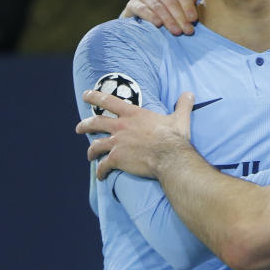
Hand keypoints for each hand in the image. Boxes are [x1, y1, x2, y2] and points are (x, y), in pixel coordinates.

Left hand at [77, 90, 195, 179]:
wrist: (170, 156)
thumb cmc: (174, 137)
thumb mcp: (180, 118)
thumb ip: (183, 105)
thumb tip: (190, 94)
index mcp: (133, 114)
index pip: (109, 101)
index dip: (95, 96)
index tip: (85, 95)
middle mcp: (121, 127)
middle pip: (95, 123)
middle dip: (84, 125)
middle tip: (79, 127)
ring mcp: (117, 143)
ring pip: (95, 145)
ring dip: (91, 150)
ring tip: (89, 154)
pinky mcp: (116, 159)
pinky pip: (103, 166)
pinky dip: (100, 171)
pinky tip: (100, 175)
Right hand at [121, 0, 197, 35]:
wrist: (142, 21)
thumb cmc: (169, 17)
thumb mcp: (182, 11)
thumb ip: (192, 7)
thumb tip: (203, 7)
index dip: (189, 6)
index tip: (194, 20)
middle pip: (171, 1)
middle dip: (180, 17)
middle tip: (187, 31)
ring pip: (158, 6)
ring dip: (168, 19)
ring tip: (176, 32)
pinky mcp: (133, 4)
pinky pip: (142, 8)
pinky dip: (150, 16)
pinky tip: (158, 24)